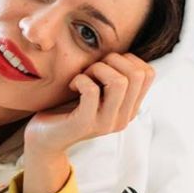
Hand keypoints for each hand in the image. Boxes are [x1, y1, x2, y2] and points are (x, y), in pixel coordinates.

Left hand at [24, 52, 155, 156]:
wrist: (45, 139)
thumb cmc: (69, 109)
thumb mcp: (98, 92)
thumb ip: (114, 78)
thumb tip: (123, 53)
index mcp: (130, 108)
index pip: (148, 73)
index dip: (126, 59)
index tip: (106, 66)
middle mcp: (123, 118)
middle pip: (137, 74)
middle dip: (112, 60)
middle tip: (92, 70)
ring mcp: (106, 123)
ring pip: (119, 81)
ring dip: (97, 69)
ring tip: (83, 77)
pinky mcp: (85, 124)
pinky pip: (91, 90)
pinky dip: (80, 79)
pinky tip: (72, 85)